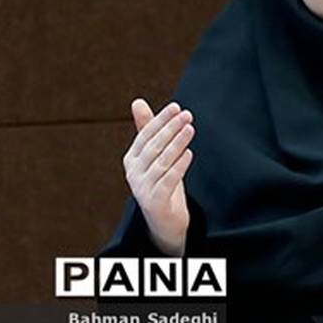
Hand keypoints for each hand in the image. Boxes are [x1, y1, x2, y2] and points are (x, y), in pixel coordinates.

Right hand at [122, 99, 193, 256]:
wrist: (164, 220)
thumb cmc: (161, 182)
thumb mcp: (155, 156)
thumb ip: (147, 130)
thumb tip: (137, 101)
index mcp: (132, 159)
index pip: (145, 135)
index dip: (160, 120)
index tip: (176, 107)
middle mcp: (133, 173)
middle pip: (153, 147)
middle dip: (170, 129)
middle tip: (187, 115)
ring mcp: (142, 188)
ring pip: (161, 162)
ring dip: (177, 144)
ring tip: (190, 129)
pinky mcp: (154, 202)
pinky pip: (167, 181)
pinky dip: (178, 166)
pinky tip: (189, 154)